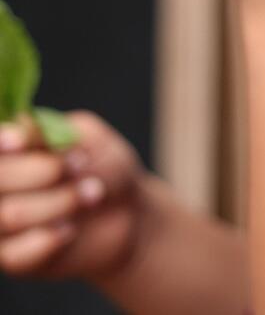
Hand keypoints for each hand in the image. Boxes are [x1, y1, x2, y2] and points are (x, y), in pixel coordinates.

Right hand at [0, 112, 142, 281]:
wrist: (129, 213)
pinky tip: (71, 229)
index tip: (18, 143)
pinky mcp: (12, 258)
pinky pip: (17, 252)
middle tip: (80, 166)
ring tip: (91, 193)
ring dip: (60, 202)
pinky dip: (51, 238)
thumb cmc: (103, 168)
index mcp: (7, 151)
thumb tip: (15, 129)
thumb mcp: (85, 137)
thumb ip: (47, 132)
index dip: (0, 143)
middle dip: (44, 172)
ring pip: (10, 215)